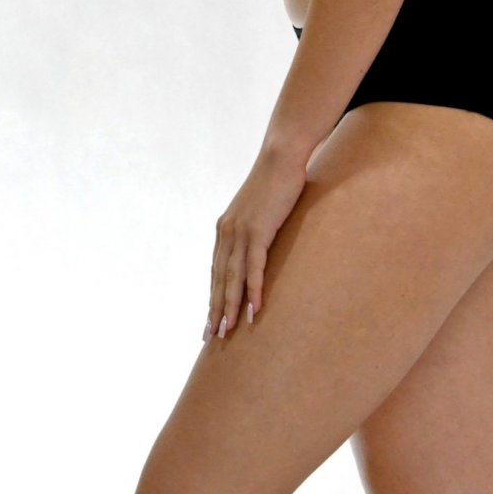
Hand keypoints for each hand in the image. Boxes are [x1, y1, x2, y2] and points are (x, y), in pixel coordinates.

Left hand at [205, 147, 307, 340]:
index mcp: (225, 230)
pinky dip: (252, 290)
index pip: (217, 271)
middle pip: (219, 279)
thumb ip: (257, 229)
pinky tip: (253, 309)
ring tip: (228, 331)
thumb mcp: (260, 210)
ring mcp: (240, 231)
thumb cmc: (276, 182)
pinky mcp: (258, 230)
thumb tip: (262, 246)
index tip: (211, 320)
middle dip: (215, 309)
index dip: (214, 297)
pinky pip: (254, 267)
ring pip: (232, 277)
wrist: (281, 157)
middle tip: (212, 337)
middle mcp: (226, 232)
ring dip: (230, 306)